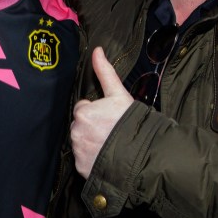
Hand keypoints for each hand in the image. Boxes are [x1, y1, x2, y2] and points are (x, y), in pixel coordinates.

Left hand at [70, 47, 133, 178]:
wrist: (142, 154)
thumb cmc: (131, 122)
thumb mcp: (119, 95)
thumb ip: (105, 72)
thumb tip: (97, 50)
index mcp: (82, 112)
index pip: (83, 109)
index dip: (97, 112)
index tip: (109, 117)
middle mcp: (76, 131)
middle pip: (80, 126)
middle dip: (92, 127)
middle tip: (111, 131)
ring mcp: (78, 151)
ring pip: (80, 142)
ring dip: (91, 142)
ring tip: (110, 144)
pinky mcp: (81, 167)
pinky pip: (82, 159)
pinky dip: (91, 158)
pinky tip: (105, 156)